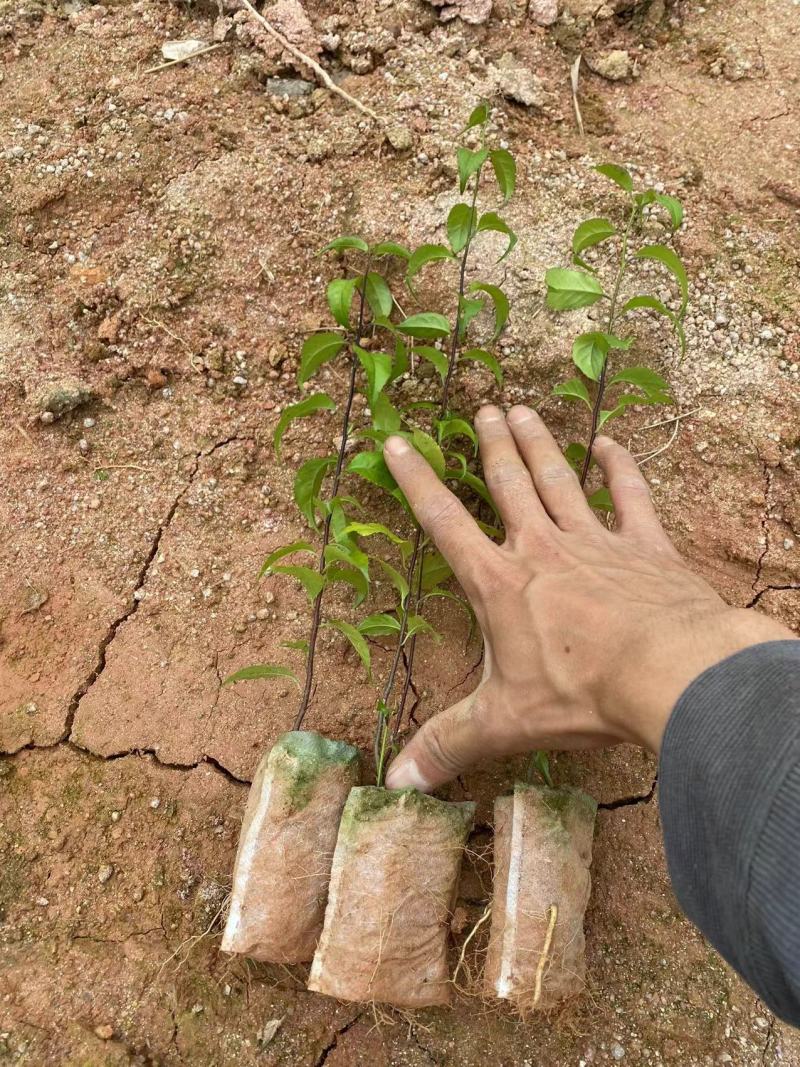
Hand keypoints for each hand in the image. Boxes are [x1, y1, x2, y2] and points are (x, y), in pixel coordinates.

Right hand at [382, 405, 793, 792]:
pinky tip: (610, 443)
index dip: (417, 480)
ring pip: (559, 479)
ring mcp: (596, 541)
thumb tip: (397, 784)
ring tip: (522, 408)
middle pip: (508, 483)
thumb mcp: (503, 723)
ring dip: (539, 443)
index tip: (397, 441)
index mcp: (500, 582)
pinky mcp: (644, 546)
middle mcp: (542, 548)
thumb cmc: (580, 694)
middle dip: (491, 445)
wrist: (668, 672)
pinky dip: (620, 467)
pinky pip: (630, 496)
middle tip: (482, 408)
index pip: (444, 521)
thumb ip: (448, 746)